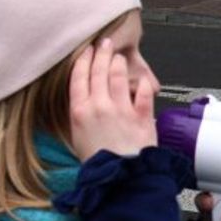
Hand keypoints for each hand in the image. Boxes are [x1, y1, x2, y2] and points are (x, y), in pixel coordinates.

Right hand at [69, 37, 156, 160]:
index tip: (86, 51)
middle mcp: (100, 106)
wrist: (118, 177)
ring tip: (120, 56)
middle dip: (102, 54)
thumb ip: (80, 116)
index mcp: (80, 111)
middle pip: (99, 71)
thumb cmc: (97, 162)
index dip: (83, 60)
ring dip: (120, 63)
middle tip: (105, 43)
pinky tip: (142, 80)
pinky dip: (143, 85)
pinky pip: (143, 94)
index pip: (79, 77)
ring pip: (119, 77)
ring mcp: (122, 109)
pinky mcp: (141, 116)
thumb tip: (82, 102)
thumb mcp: (77, 138)